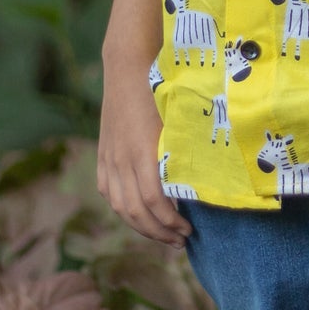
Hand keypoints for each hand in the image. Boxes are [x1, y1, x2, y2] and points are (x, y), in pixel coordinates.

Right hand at [97, 58, 190, 248]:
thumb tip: (206, 184)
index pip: (155, 202)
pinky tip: (138, 215)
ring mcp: (109, 158)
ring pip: (120, 207)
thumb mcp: (178, 122)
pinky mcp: (103, 155)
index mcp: (143, 151)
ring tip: (162, 234)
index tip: (189, 230)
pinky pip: (108, 192)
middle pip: (137, 211)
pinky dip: (123, 209)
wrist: (127, 68)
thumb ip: (185, 153)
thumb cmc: (160, 90)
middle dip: (159, 232)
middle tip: (181, 240)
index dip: (171, 222)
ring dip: (142, 226)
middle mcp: (122, 159)